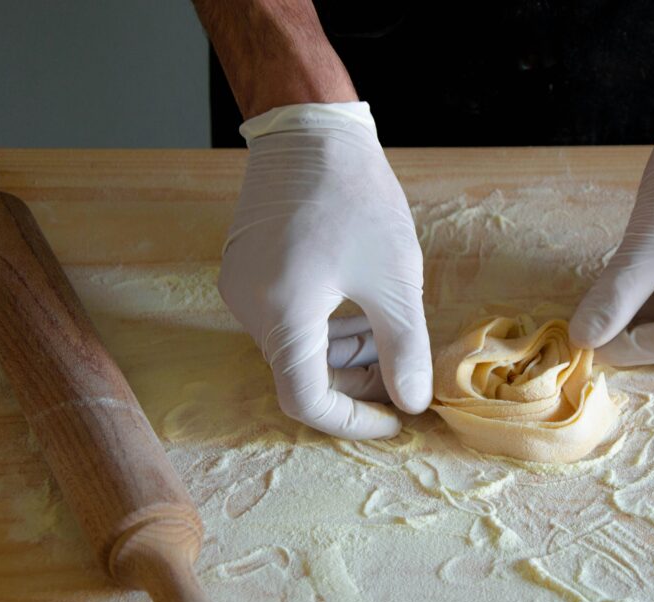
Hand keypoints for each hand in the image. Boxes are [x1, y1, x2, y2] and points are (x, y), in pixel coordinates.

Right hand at [219, 102, 430, 438]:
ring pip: (295, 347)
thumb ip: (405, 348)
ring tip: (390, 336)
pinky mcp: (246, 269)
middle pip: (301, 374)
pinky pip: (285, 319)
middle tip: (403, 372)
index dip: (353, 420)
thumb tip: (412, 402)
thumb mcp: (395, 279)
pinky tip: (361, 311)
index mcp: (281, 314)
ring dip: (344, 354)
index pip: (307, 401)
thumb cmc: (356, 196)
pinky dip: (325, 328)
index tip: (396, 417)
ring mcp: (241, 287)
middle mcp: (249, 307)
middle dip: (356, 382)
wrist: (310, 128)